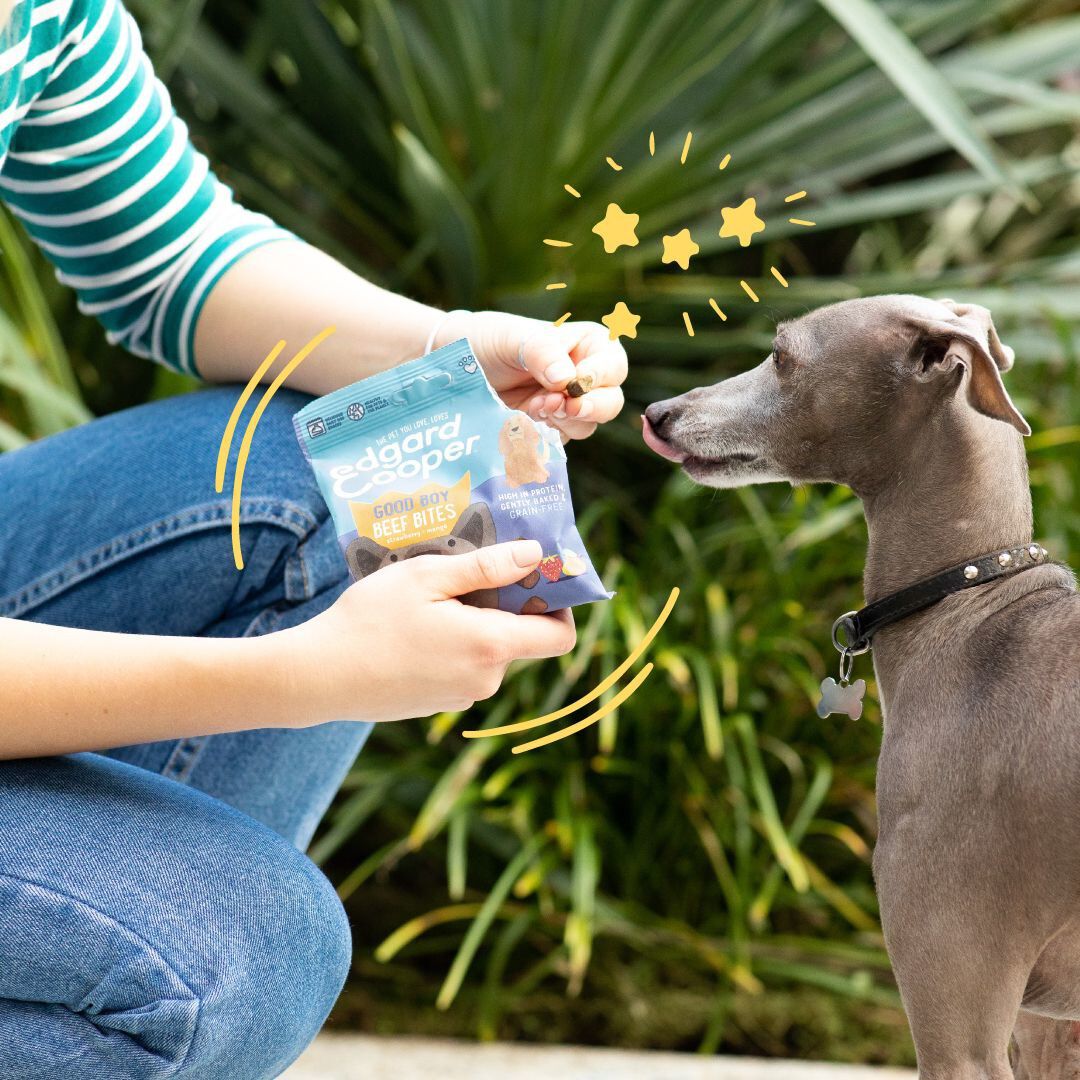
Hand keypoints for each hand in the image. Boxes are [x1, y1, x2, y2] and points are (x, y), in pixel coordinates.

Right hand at [277, 540, 575, 723]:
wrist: (317, 676)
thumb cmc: (370, 620)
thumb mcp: (428, 577)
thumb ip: (486, 566)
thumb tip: (535, 554)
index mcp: (491, 646)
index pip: (559, 637)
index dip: (560, 606)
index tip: (536, 579)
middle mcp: (485, 679)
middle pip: (519, 638)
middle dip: (502, 604)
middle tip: (463, 572)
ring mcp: (461, 697)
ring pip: (487, 651)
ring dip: (472, 622)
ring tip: (429, 598)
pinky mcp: (437, 704)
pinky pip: (462, 667)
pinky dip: (451, 645)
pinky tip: (412, 627)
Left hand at [433, 310, 626, 440]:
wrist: (456, 369)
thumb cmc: (489, 341)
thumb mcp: (513, 338)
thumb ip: (542, 352)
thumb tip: (565, 379)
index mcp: (586, 347)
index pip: (612, 365)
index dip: (600, 377)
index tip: (574, 382)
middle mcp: (583, 379)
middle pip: (610, 402)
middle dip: (589, 407)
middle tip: (563, 406)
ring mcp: (567, 407)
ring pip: (586, 426)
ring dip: (563, 422)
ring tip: (535, 407)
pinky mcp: (548, 430)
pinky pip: (557, 441)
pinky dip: (543, 435)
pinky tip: (523, 421)